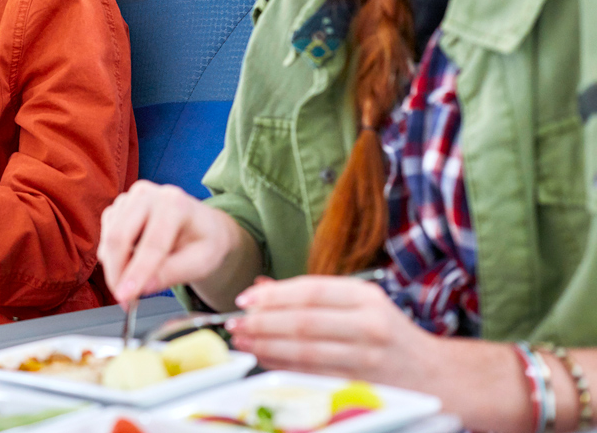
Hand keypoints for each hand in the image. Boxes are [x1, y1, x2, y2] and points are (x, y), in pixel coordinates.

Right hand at [98, 180, 243, 302]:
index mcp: (175, 203)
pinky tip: (132, 263)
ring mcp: (129, 198)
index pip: (151, 244)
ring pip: (108, 238)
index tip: (125, 297)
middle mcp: (148, 194)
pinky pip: (105, 237)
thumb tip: (142, 288)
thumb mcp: (200, 262)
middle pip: (119, 237)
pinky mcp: (118, 207)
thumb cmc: (204, 242)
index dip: (136, 273)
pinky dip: (112, 257)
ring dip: (114, 267)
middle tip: (124, 301)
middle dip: (117, 273)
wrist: (201, 225)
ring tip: (135, 284)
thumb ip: (172, 273)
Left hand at [226, 276, 437, 391]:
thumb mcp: (358, 304)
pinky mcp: (363, 387)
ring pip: (304, 351)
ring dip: (266, 346)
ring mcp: (368, 358)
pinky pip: (312, 375)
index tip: (244, 300)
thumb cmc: (389, 335)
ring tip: (243, 341)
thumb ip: (311, 296)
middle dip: (261, 323)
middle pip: (302, 321)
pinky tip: (265, 360)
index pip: (310, 290)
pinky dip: (283, 367)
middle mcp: (369, 325)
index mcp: (366, 297)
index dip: (273, 295)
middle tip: (235, 323)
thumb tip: (261, 288)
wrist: (438, 376)